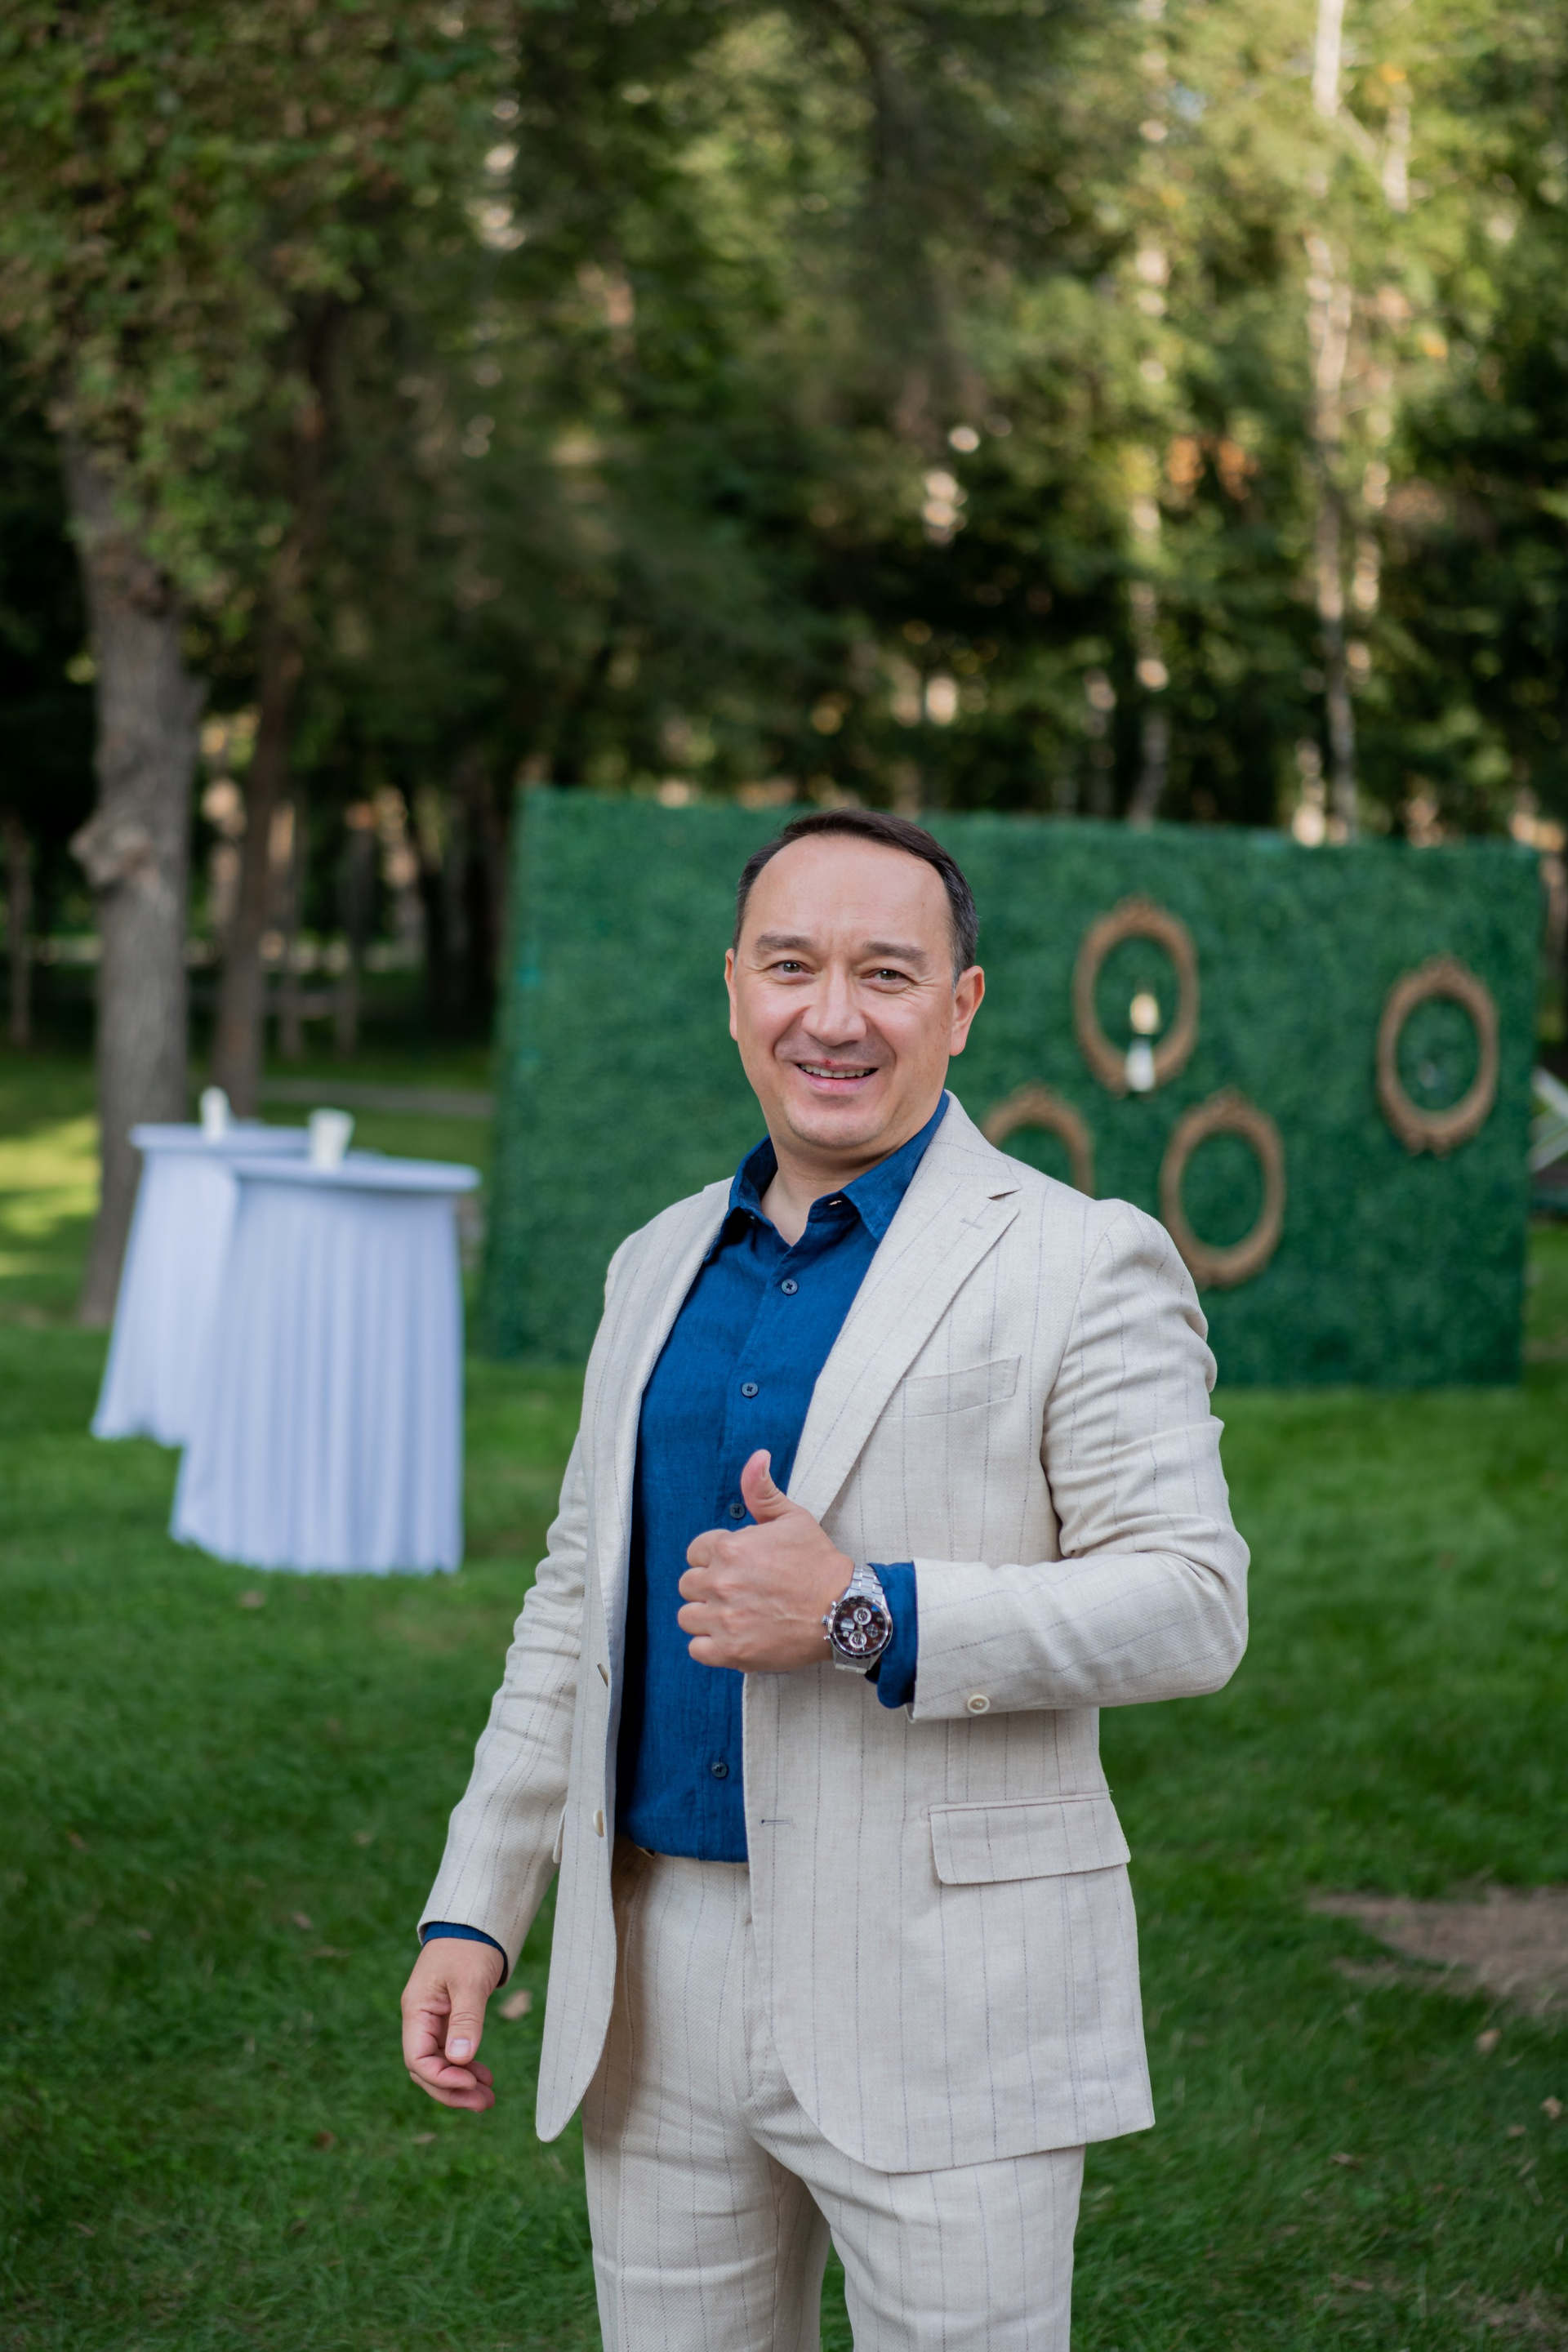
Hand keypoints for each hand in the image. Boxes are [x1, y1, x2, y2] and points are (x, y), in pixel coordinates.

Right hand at [401, 1934, 506, 2111]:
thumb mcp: (470, 1981)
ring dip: (462, 2084)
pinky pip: (452, 2053)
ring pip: (440, 2064)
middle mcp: (420, 2019)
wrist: (474, 1922)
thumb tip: (461, 2059)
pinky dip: (467, 2067)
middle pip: (426, 2069)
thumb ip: (466, 2019)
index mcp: (416, 2010)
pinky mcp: (448, 2019)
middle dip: (452, 2090)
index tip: (469, 2084)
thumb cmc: (468, 1945)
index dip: (441, 2078)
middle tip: (484, 2104)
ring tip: (488, 2099)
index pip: (418, 2058)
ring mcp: (433, 2021)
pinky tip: (485, 2077)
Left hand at [679, 1450, 852, 1672]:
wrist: (844, 1609)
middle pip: (688, 1584)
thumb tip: (757, 1457)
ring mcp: (725, 1618)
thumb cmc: (819, 1563)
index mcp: (730, 1548)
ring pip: (687, 1616)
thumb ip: (763, 1490)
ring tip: (732, 1615)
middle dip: (708, 1586)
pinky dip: (709, 1645)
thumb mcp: (793, 1518)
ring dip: (705, 1615)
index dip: (714, 1558)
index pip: (695, 1552)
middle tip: (737, 1591)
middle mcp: (721, 1582)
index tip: (736, 1567)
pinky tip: (731, 1637)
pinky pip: (697, 1649)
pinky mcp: (732, 1650)